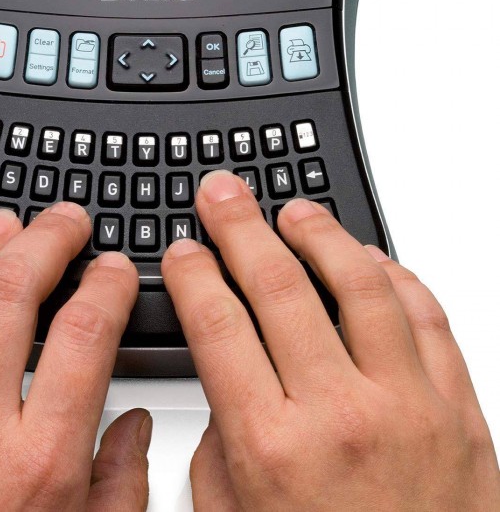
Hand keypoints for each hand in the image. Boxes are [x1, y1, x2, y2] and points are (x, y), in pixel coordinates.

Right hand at [162, 171, 499, 510]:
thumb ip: (220, 441)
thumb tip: (228, 375)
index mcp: (273, 448)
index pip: (218, 325)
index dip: (193, 275)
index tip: (183, 251)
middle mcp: (342, 416)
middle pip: (279, 287)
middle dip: (240, 227)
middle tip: (223, 195)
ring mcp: (409, 407)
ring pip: (361, 284)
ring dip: (321, 235)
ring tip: (295, 210)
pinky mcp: (460, 411)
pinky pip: (428, 317)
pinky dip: (397, 276)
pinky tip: (371, 258)